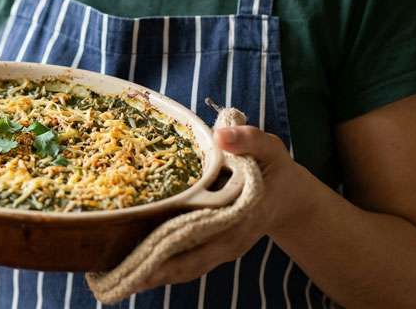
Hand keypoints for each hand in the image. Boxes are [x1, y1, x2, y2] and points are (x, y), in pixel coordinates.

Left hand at [134, 125, 312, 290]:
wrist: (290, 196)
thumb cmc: (275, 169)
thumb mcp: (268, 148)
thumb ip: (247, 139)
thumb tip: (219, 136)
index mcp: (243, 216)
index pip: (207, 238)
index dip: (179, 253)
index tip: (150, 262)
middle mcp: (233, 239)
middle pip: (193, 261)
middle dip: (160, 271)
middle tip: (126, 278)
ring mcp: (225, 247)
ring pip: (190, 267)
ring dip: (159, 274)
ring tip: (126, 280)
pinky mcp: (217, 247)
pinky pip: (191, 262)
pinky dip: (168, 267)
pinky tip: (140, 268)